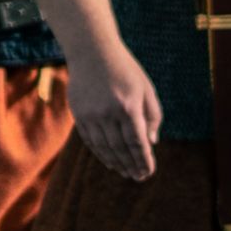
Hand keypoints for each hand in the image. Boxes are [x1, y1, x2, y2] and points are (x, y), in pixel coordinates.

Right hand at [74, 41, 165, 182]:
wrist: (92, 52)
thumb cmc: (125, 70)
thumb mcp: (146, 89)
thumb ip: (152, 115)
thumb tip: (152, 142)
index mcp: (128, 106)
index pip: (137, 142)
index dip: (143, 160)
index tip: (148, 172)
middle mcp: (108, 113)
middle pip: (121, 148)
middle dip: (131, 165)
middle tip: (138, 177)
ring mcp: (91, 115)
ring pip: (104, 147)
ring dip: (116, 163)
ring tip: (125, 172)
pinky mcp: (78, 114)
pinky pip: (90, 140)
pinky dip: (100, 153)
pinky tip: (109, 161)